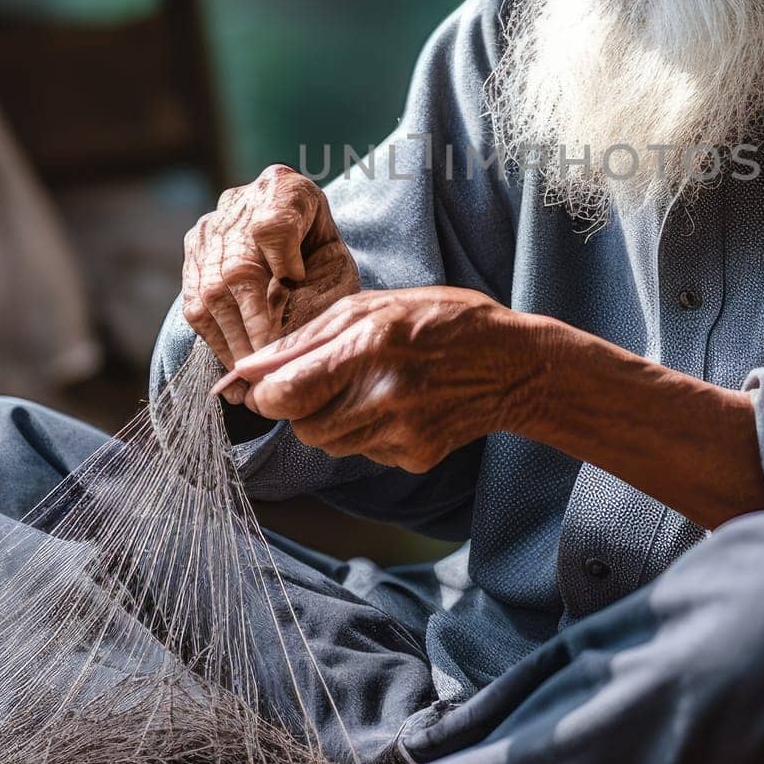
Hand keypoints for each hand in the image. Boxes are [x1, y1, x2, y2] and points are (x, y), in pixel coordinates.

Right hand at [181, 166, 359, 394]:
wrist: (297, 233)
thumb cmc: (321, 257)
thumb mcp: (335, 265)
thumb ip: (317, 289)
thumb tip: (281, 335)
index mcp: (287, 191)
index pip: (275, 223)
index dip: (282, 260)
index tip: (295, 288)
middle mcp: (241, 204)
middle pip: (237, 266)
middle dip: (254, 323)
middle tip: (268, 361)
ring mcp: (210, 228)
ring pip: (211, 289)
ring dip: (232, 338)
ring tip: (249, 371)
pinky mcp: (192, 253)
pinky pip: (195, 303)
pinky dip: (215, 337)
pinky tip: (232, 360)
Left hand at [218, 286, 549, 470]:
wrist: (513, 365)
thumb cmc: (442, 321)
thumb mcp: (374, 306)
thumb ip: (306, 338)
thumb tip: (249, 369)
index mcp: (368, 346)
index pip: (284, 394)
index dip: (266, 394)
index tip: (271, 386)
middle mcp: (384, 395)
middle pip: (302, 426)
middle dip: (302, 407)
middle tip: (332, 380)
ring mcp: (402, 432)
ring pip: (329, 444)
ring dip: (334, 420)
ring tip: (370, 389)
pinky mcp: (414, 458)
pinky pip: (364, 454)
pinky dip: (368, 433)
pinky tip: (399, 407)